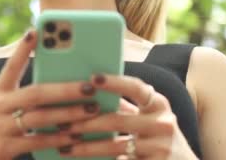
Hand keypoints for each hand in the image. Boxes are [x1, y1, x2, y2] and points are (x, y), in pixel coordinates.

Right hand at [0, 30, 101, 159]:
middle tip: (90, 86)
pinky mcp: (2, 149)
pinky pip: (37, 142)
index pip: (10, 66)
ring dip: (69, 113)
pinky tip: (74, 138)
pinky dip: (57, 139)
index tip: (36, 31)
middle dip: (65, 88)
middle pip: (36, 92)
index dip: (23, 49)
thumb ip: (15, 99)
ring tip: (92, 110)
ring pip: (41, 117)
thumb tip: (50, 89)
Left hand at [60, 74, 197, 159]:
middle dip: (86, 123)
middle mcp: (163, 123)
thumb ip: (127, 107)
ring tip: (66, 146)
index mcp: (159, 104)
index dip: (115, 82)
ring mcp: (161, 147)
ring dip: (87, 147)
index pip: (136, 88)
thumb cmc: (159, 138)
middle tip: (62, 124)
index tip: (93, 78)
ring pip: (115, 146)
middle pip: (117, 121)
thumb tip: (91, 91)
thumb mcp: (150, 118)